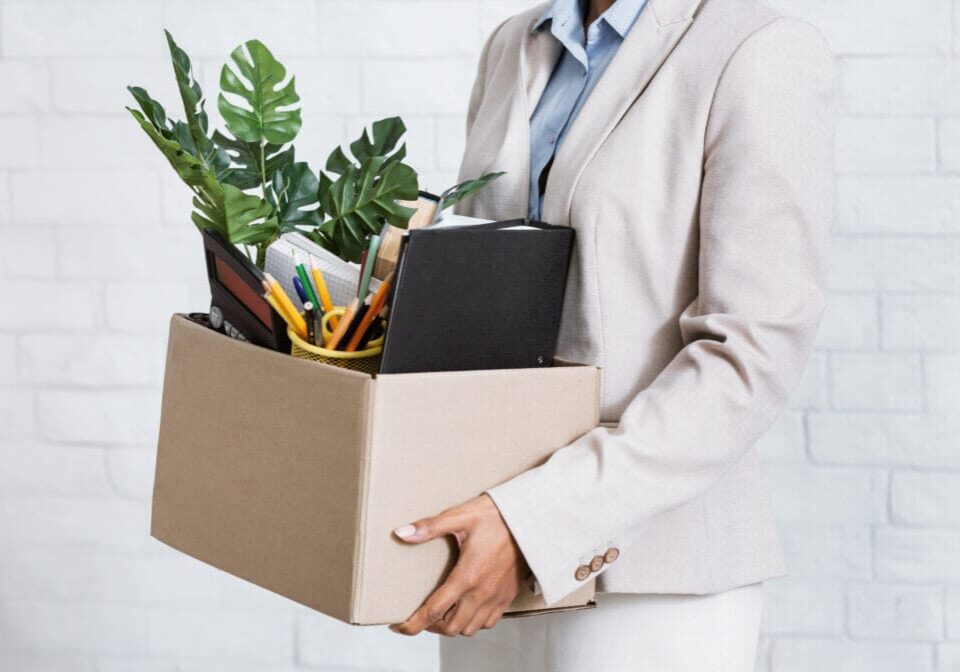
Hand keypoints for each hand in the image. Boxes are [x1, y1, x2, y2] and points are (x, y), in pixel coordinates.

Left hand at [389, 494, 527, 636]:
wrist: (533, 520)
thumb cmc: (497, 516)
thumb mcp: (460, 516)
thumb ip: (430, 527)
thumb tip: (401, 533)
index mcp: (466, 576)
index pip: (433, 611)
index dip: (412, 624)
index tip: (398, 627)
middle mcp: (481, 593)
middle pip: (451, 628)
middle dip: (431, 627)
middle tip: (421, 615)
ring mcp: (496, 597)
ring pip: (470, 629)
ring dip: (453, 626)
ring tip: (442, 613)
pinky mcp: (507, 596)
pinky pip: (488, 622)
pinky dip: (473, 622)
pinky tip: (466, 608)